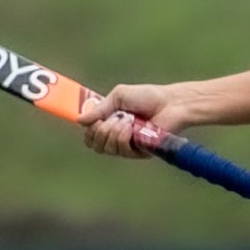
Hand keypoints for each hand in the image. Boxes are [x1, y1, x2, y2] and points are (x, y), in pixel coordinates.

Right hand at [78, 82, 193, 156]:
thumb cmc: (147, 97)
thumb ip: (99, 109)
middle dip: (99, 131)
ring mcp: (128, 146)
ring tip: (126, 120)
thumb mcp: (118, 96)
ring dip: (113, 131)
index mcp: (110, 123)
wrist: (170, 103)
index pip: (91, 136)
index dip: (88, 131)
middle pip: (95, 145)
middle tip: (110, 119)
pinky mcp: (139, 152)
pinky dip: (123, 136)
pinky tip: (131, 127)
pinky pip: (121, 150)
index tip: (93, 121)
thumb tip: (79, 120)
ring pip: (106, 148)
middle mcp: (117, 137)